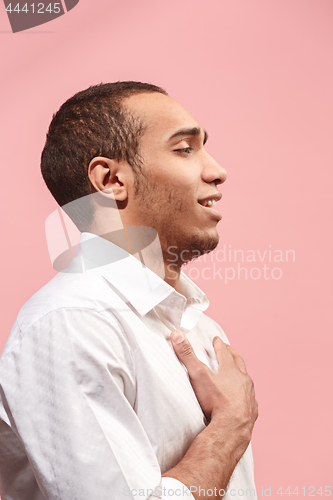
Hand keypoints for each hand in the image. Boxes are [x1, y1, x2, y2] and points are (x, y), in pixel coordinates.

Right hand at [170, 330, 257, 445]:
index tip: (217, 340)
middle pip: (238, 363)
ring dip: (241, 374)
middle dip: (232, 355)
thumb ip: (187, 354)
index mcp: (230, 369)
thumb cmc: (215, 401)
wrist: (232, 428)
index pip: (224, 352)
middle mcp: (242, 380)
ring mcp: (249, 395)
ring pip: (246, 380)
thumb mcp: (197, 374)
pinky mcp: (251, 410)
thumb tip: (176, 334)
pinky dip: (246, 395)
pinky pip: (251, 399)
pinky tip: (244, 398)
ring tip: (238, 372)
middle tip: (229, 350)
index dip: (219, 345)